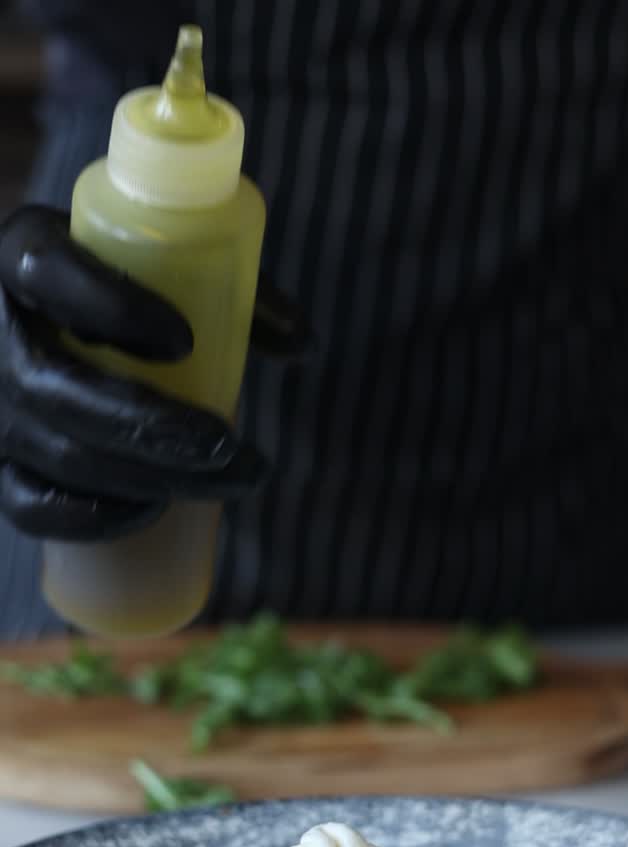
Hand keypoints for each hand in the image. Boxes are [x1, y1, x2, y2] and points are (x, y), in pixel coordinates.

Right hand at [0, 205, 308, 541]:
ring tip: (227, 477)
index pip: (47, 271)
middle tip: (227, 444)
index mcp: (24, 255)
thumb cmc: (118, 289)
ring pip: (55, 452)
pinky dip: (91, 518)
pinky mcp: (0, 460)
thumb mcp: (163, 268)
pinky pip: (26, 504)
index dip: (111, 308)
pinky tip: (153, 512)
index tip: (186, 343)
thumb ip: (232, 293)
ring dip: (146, 478)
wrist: (43, 325)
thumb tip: (303, 345)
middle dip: (147, 426)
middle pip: (55, 388)